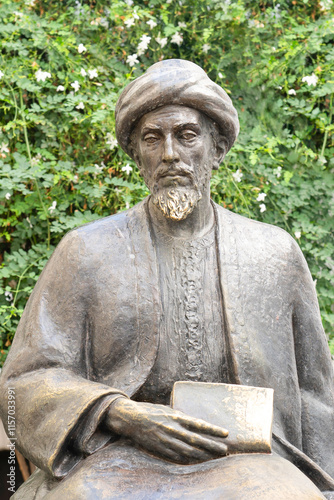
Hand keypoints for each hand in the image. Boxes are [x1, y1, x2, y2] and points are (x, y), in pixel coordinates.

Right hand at [104, 397, 228, 463]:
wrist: (131, 418)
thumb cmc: (151, 411)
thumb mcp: (168, 409)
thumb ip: (181, 417)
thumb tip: (196, 424)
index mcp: (175, 416)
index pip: (199, 424)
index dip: (213, 429)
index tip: (226, 433)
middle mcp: (172, 428)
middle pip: (196, 440)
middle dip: (212, 446)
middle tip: (224, 450)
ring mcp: (166, 440)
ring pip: (188, 451)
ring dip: (203, 455)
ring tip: (214, 457)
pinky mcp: (160, 449)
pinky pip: (177, 457)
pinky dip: (189, 460)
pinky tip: (197, 462)